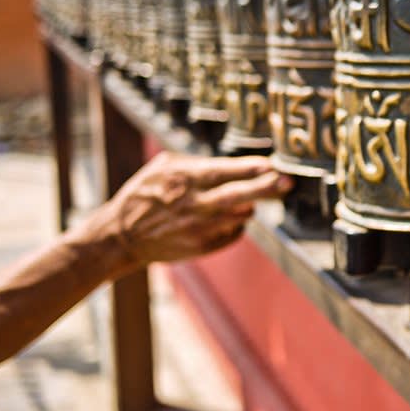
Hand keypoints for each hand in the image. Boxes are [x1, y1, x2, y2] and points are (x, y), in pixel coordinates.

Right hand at [90, 153, 292, 270]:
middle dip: (265, 188)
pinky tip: (230, 216)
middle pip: (237, 196)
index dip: (249, 168)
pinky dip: (237, 223)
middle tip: (288, 182)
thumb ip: (197, 163)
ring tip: (253, 198)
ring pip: (239, 215)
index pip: (223, 172)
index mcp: (184, 180)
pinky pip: (233, 233)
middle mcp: (193, 205)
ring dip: (251, 205)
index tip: (271, 164)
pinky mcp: (202, 247)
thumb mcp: (164, 166)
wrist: (121, 235)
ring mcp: (198, 228)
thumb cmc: (145, 193)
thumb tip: (231, 163)